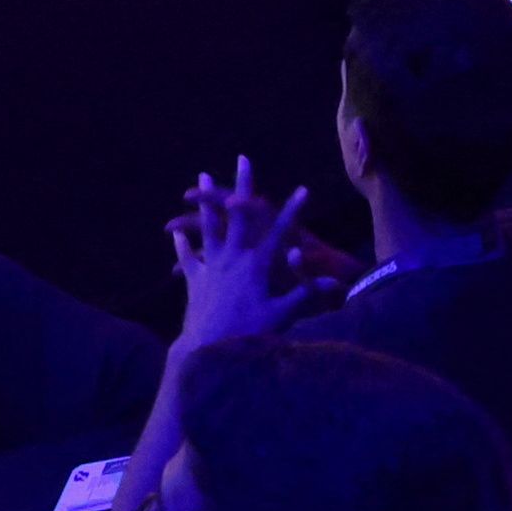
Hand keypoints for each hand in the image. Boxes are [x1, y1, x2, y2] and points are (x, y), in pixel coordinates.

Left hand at [165, 157, 339, 349]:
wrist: (208, 350)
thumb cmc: (249, 334)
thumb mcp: (282, 316)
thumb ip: (306, 295)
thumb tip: (336, 283)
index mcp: (257, 264)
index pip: (281, 231)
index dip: (293, 210)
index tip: (303, 189)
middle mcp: (233, 257)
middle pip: (238, 215)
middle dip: (242, 185)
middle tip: (243, 160)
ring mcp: (212, 266)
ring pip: (208, 226)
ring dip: (205, 203)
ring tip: (200, 178)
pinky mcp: (195, 280)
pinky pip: (188, 257)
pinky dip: (183, 245)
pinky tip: (175, 235)